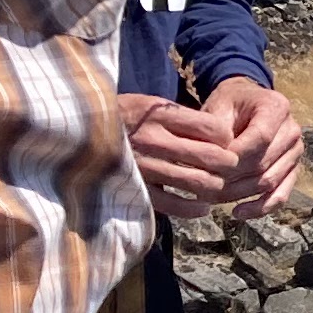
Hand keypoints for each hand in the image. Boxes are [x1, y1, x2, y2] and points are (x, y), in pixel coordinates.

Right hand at [119, 92, 243, 218]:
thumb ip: (181, 117)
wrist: (79, 131)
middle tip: (234, 167)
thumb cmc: (123, 116)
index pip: (213, 128)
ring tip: (219, 185)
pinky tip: (202, 206)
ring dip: (217, 186)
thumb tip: (221, 135)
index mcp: (160, 116)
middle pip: (212, 157)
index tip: (229, 142)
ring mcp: (145, 167)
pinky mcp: (137, 189)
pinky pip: (175, 204)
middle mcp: (154, 140)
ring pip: (199, 182)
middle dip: (231, 164)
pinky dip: (195, 208)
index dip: (228, 137)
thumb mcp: (150, 104)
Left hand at [206, 76, 305, 220]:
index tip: (207, 165)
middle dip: (231, 178)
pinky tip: (237, 213)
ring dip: (239, 194)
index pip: (260, 138)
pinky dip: (260, 208)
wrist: (245, 103)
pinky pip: (281, 194)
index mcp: (276, 107)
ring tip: (211, 198)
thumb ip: (215, 129)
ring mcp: (295, 152)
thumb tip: (210, 159)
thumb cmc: (229, 103)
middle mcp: (292, 130)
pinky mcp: (292, 169)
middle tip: (201, 187)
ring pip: (269, 181)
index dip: (234, 156)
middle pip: (264, 163)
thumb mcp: (218, 105)